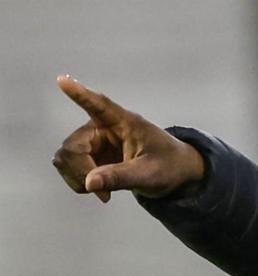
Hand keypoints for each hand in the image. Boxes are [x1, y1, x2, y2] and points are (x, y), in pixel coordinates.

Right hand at [52, 75, 205, 202]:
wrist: (175, 173)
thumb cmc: (168, 166)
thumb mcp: (149, 174)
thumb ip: (120, 177)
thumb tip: (89, 183)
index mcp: (124, 122)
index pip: (99, 105)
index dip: (79, 94)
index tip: (63, 80)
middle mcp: (102, 127)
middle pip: (72, 146)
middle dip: (81, 171)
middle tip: (102, 193)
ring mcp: (93, 141)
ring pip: (65, 158)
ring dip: (78, 179)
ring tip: (105, 194)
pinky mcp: (90, 155)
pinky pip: (70, 169)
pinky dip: (81, 183)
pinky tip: (101, 189)